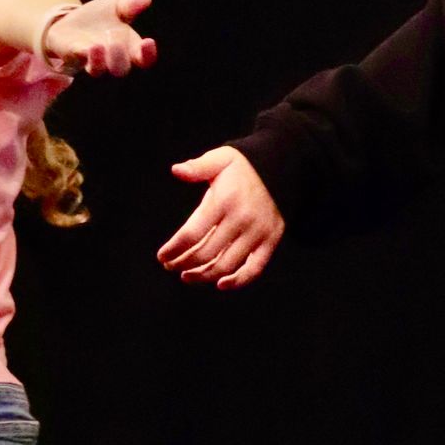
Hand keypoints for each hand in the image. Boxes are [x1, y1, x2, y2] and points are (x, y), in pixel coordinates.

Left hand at [44, 0, 155, 77]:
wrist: (69, 21)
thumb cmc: (99, 17)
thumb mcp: (116, 7)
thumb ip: (130, 5)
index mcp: (129, 48)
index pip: (143, 59)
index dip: (147, 54)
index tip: (148, 41)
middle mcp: (111, 59)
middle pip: (121, 69)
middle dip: (120, 56)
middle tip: (115, 33)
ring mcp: (92, 60)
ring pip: (98, 70)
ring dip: (100, 60)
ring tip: (98, 44)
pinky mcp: (73, 55)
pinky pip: (80, 59)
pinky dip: (84, 53)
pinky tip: (89, 45)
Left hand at [157, 146, 284, 288]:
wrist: (283, 169)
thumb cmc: (244, 167)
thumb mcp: (220, 159)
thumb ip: (198, 167)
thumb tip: (176, 170)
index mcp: (224, 201)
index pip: (192, 233)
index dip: (174, 249)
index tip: (162, 256)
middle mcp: (241, 220)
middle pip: (206, 253)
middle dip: (183, 263)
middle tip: (171, 266)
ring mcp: (258, 233)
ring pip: (226, 265)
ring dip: (203, 275)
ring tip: (187, 276)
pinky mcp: (271, 241)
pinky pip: (254, 268)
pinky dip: (238, 281)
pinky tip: (220, 284)